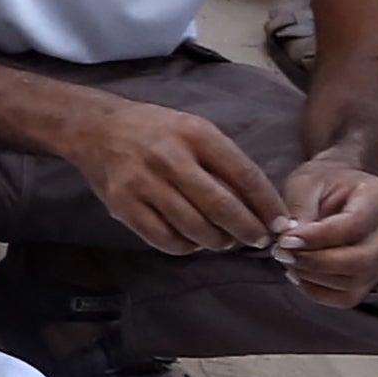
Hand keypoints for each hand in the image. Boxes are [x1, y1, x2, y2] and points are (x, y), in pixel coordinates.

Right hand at [59, 94, 282, 253]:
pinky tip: (193, 241)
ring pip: (195, 229)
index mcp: (196, 134)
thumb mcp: (195, 131)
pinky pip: (165, 240)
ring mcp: (143, 183)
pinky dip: (187, 247)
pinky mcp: (122, 205)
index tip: (280, 224)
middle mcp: (169, 158)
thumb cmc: (156, 132)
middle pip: (222, 208)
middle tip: (258, 240)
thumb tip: (260, 206)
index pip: (245, 176)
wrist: (97, 129)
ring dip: (218, 242)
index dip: (268, 206)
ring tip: (224, 241)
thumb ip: (224, 163)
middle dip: (248, 231)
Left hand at [277, 159, 377, 307]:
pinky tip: (299, 274)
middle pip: (361, 261)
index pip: (354, 226)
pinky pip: (348, 297)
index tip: (285, 239)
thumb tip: (291, 241)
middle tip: (282, 253)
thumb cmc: (322, 182)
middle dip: (315, 262)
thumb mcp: (305, 183)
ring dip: (313, 277)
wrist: (337, 189)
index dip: (317, 238)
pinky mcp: (372, 276)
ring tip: (288, 259)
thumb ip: (299, 209)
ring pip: (354, 283)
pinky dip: (318, 292)